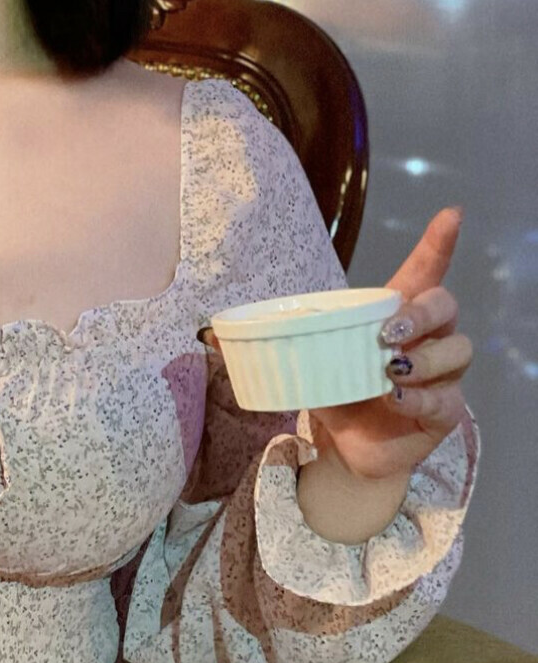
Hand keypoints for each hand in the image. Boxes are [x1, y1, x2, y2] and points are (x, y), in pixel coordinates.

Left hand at [289, 208, 473, 482]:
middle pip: (444, 305)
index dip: (440, 242)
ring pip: (455, 350)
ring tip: (389, 370)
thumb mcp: (304, 361)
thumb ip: (264, 342)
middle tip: (385, 331)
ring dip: (422, 359)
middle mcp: (428, 337)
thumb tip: (207, 331)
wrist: (348, 448)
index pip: (426, 270)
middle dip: (420, 312)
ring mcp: (442, 375)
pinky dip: (420, 397)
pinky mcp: (445, 412)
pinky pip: (446, 399)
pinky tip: (395, 397)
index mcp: (395, 313)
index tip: (452, 214)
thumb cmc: (335, 390)